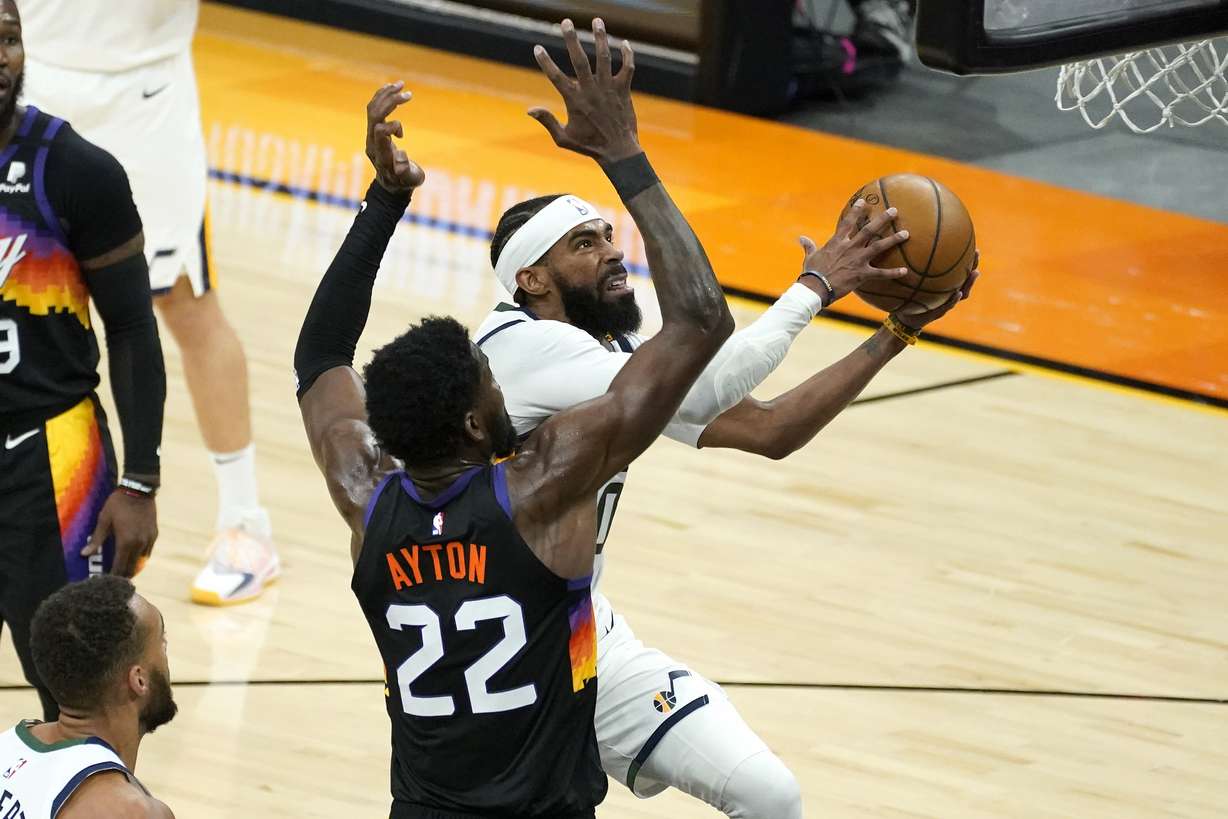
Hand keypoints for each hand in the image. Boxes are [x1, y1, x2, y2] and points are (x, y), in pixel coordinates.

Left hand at [84, 490, 157, 577]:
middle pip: (131, 567)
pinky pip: (147, 551)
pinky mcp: (154, 534)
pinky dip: (140, 557)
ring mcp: (148, 539)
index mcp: (125, 542)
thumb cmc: (117, 504)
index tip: (106, 582)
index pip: (119, 566)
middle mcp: (139, 544)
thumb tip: (84, 554)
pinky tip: (134, 557)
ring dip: (132, 567)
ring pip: (140, 561)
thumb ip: (96, 539)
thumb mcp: (104, 520)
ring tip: (124, 572)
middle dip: (123, 575)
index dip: (112, 576)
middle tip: (114, 581)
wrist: (139, 491)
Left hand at [366, 81, 425, 193]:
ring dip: (386, 94)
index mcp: (380, 153)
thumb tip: (401, 155)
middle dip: (390, 102)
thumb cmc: (404, 181)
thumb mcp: (410, 179)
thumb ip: (406, 169)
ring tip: (401, 84)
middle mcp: (372, 141)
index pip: (379, 131)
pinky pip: (374, 108)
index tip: (403, 136)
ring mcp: (371, 134)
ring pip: (373, 108)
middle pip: (375, 114)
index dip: (392, 127)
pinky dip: (383, 97)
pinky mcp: (374, 129)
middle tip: (408, 94)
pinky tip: (393, 88)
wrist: (392, 184)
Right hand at [529, 18, 640, 163]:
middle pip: (580, 60)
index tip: (537, 48)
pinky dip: (627, 54)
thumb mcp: (563, 138)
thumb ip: (547, 121)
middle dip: (572, 39)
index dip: (546, 62)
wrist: (619, 152)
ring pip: (604, 57)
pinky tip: (624, 43)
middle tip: (566, 22)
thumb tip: (529, 110)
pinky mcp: (624, 90)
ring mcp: (609, 89)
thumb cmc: (589, 146)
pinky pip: (627, 67)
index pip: (556, 77)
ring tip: (597, 20)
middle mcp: (591, 91)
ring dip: (600, 38)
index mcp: (575, 101)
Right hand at [797, 201, 909, 302]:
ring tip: (906, 233)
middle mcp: (850, 247)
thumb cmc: (812, 273)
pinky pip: (881, 273)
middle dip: (883, 219)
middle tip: (895, 211)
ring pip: (879, 246)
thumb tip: (801, 238)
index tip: (864, 201)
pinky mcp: (862, 274)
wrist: (816, 288)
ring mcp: (858, 260)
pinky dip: (893, 273)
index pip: (848, 222)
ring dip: (894, 239)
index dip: (857, 210)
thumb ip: (809, 246)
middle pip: (870, 229)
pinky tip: (905, 271)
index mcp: (837, 242)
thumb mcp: (810, 257)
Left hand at [895, 252, 980, 330]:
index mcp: (945, 285)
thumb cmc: (908, 297)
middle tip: (977, 253)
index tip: (972, 245)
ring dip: (969, 283)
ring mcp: (946, 303)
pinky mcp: (939, 313)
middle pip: (965, 279)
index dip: (966, 260)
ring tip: (975, 272)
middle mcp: (949, 293)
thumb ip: (913, 268)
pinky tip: (958, 293)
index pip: (959, 271)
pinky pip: (948, 305)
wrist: (904, 318)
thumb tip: (911, 246)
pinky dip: (954, 299)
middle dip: (972, 266)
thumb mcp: (910, 281)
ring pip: (963, 293)